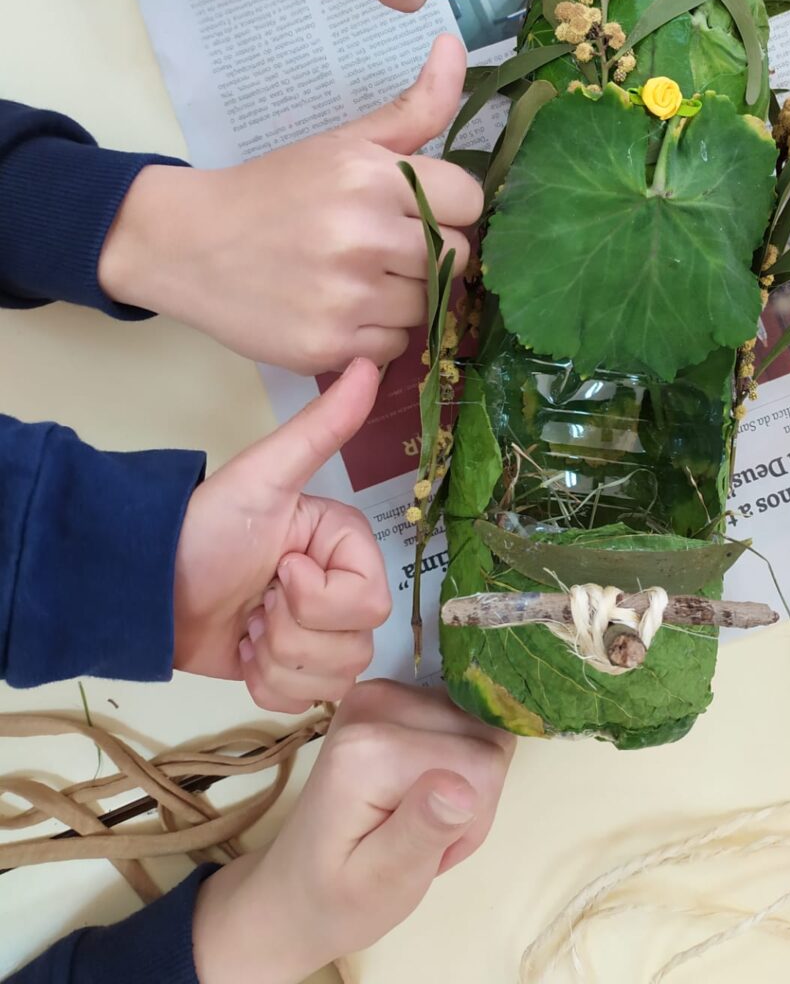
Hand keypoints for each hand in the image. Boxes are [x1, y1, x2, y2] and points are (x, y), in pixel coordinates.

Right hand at [98, 33, 481, 372]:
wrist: (188, 243)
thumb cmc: (276, 190)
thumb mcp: (345, 142)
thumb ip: (414, 105)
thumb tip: (455, 45)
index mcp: (372, 176)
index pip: (469, 201)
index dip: (449, 207)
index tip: (417, 210)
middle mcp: (363, 235)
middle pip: (455, 257)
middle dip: (429, 252)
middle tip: (383, 246)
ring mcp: (346, 296)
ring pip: (430, 305)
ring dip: (406, 296)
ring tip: (359, 277)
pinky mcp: (328, 345)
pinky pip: (397, 347)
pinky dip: (379, 334)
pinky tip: (343, 309)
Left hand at [174, 359, 391, 712]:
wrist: (143, 582)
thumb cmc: (204, 526)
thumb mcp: (266, 475)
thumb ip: (323, 428)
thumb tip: (371, 363)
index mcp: (345, 547)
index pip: (370, 601)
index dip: (320, 598)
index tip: (279, 571)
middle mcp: (339, 589)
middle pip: (355, 645)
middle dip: (292, 632)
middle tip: (255, 601)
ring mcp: (315, 634)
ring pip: (333, 678)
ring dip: (276, 659)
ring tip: (245, 623)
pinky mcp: (287, 670)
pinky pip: (305, 702)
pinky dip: (266, 684)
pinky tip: (241, 649)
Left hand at [192, 680, 514, 983]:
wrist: (295, 889)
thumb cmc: (339, 899)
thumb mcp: (383, 884)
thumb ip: (422, 830)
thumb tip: (463, 786)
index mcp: (368, 749)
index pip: (481, 762)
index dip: (475, 815)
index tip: (434, 852)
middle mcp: (375, 703)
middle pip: (482, 735)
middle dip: (472, 796)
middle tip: (426, 841)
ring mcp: (383, 693)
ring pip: (477, 725)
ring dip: (466, 780)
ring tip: (420, 822)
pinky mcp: (392, 696)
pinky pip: (461, 720)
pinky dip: (455, 763)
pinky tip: (421, 795)